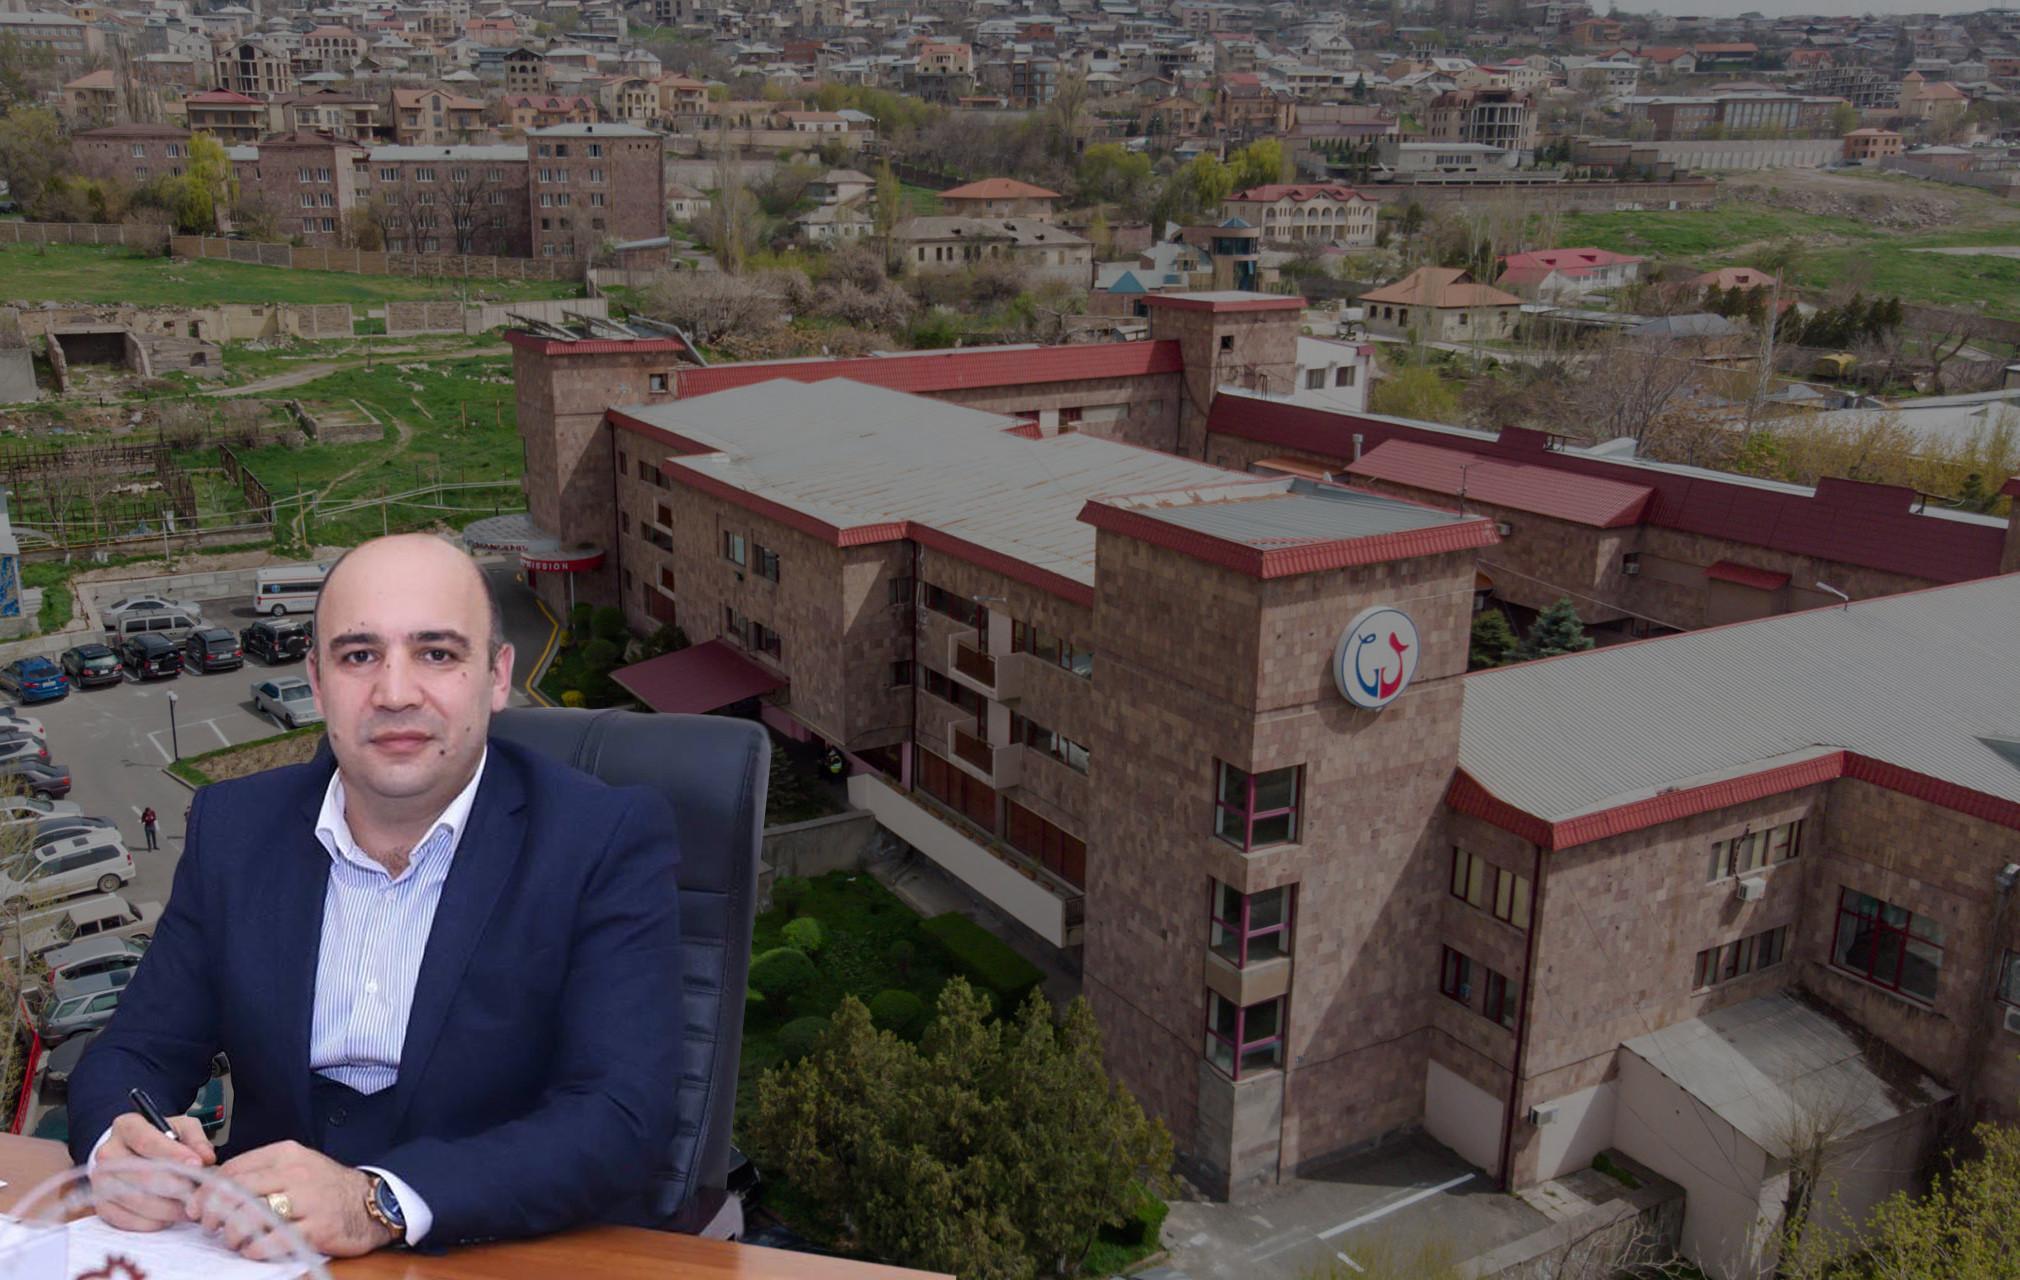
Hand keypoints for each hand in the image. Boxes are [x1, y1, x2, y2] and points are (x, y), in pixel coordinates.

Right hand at [92, 1113, 215, 1231]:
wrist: (130, 1153)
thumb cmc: (159, 1140)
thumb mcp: (181, 1128)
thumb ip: (196, 1139)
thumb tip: (205, 1158)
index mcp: (127, 1127)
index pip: (148, 1141)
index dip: (173, 1154)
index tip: (196, 1165)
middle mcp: (108, 1152)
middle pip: (141, 1175)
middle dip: (174, 1188)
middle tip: (197, 1195)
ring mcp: (100, 1180)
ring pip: (134, 1200)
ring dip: (165, 1209)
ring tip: (188, 1209)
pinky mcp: (100, 1204)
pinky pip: (123, 1219)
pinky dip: (149, 1223)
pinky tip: (167, 1219)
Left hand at [192, 1140, 394, 1260]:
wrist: (370, 1202)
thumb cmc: (325, 1188)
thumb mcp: (295, 1167)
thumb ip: (260, 1172)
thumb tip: (214, 1188)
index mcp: (286, 1154)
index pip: (234, 1168)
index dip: (207, 1190)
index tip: (195, 1207)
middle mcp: (295, 1173)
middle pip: (237, 1191)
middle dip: (213, 1213)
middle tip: (207, 1226)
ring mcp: (307, 1200)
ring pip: (251, 1216)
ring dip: (232, 1234)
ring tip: (233, 1241)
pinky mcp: (317, 1227)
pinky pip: (274, 1240)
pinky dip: (256, 1249)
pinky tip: (253, 1251)